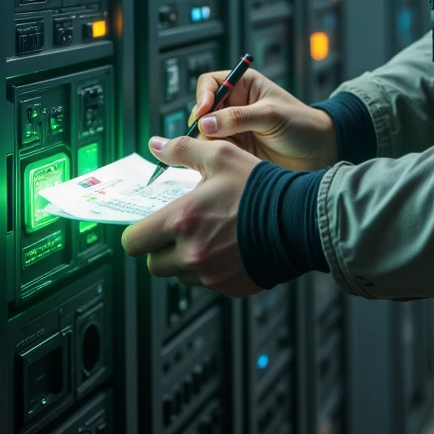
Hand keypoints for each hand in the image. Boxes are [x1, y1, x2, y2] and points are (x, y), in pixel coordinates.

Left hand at [120, 133, 261, 296]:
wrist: (299, 219)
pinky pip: (206, 284)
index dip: (138, 231)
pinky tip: (227, 248)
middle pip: (154, 263)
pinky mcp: (228, 288)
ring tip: (208, 236)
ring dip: (186, 259)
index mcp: (182, 220)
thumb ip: (183, 150)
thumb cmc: (260, 187)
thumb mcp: (221, 157)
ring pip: (179, 275)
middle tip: (180, 230)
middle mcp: (192, 253)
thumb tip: (157, 145)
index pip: (134, 241)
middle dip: (161, 247)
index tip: (149, 224)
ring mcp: (210, 276)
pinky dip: (210, 270)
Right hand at [190, 65, 336, 172]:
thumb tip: (205, 122)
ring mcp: (233, 128)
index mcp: (244, 86)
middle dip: (202, 122)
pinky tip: (224, 160)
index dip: (203, 96)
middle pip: (202, 110)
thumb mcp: (270, 115)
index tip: (203, 111)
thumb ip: (238, 118)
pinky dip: (214, 155)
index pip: (210, 83)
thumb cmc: (301, 124)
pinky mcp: (235, 149)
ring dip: (207, 141)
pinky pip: (214, 150)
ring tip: (222, 150)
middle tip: (208, 136)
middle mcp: (234, 105)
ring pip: (205, 133)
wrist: (318, 152)